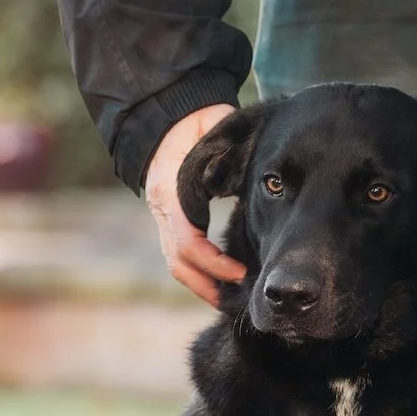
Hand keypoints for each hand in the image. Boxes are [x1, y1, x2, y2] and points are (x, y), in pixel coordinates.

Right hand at [144, 103, 247, 305]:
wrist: (171, 117)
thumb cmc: (198, 125)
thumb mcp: (213, 137)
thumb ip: (227, 160)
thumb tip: (254, 181)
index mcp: (171, 193)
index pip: (188, 243)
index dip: (215, 263)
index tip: (242, 271)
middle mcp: (162, 210)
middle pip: (179, 263)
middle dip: (208, 284)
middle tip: (240, 294)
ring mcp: (162, 217)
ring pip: (176, 264)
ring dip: (202, 285)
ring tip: (230, 298)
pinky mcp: (168, 221)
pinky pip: (179, 256)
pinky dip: (199, 273)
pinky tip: (221, 281)